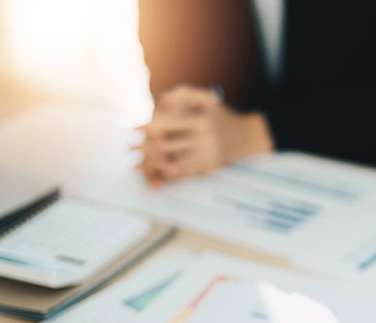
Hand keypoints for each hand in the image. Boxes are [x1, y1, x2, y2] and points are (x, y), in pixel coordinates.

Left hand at [134, 86, 273, 186]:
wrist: (247, 137)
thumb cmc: (221, 115)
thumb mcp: (206, 98)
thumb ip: (183, 93)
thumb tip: (160, 100)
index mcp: (200, 119)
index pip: (167, 123)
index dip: (145, 126)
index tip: (131, 129)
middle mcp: (204, 138)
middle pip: (166, 145)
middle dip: (144, 148)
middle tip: (128, 149)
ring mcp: (206, 154)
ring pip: (173, 162)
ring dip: (151, 164)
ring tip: (135, 164)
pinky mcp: (208, 167)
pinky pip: (184, 172)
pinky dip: (168, 174)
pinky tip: (155, 174)